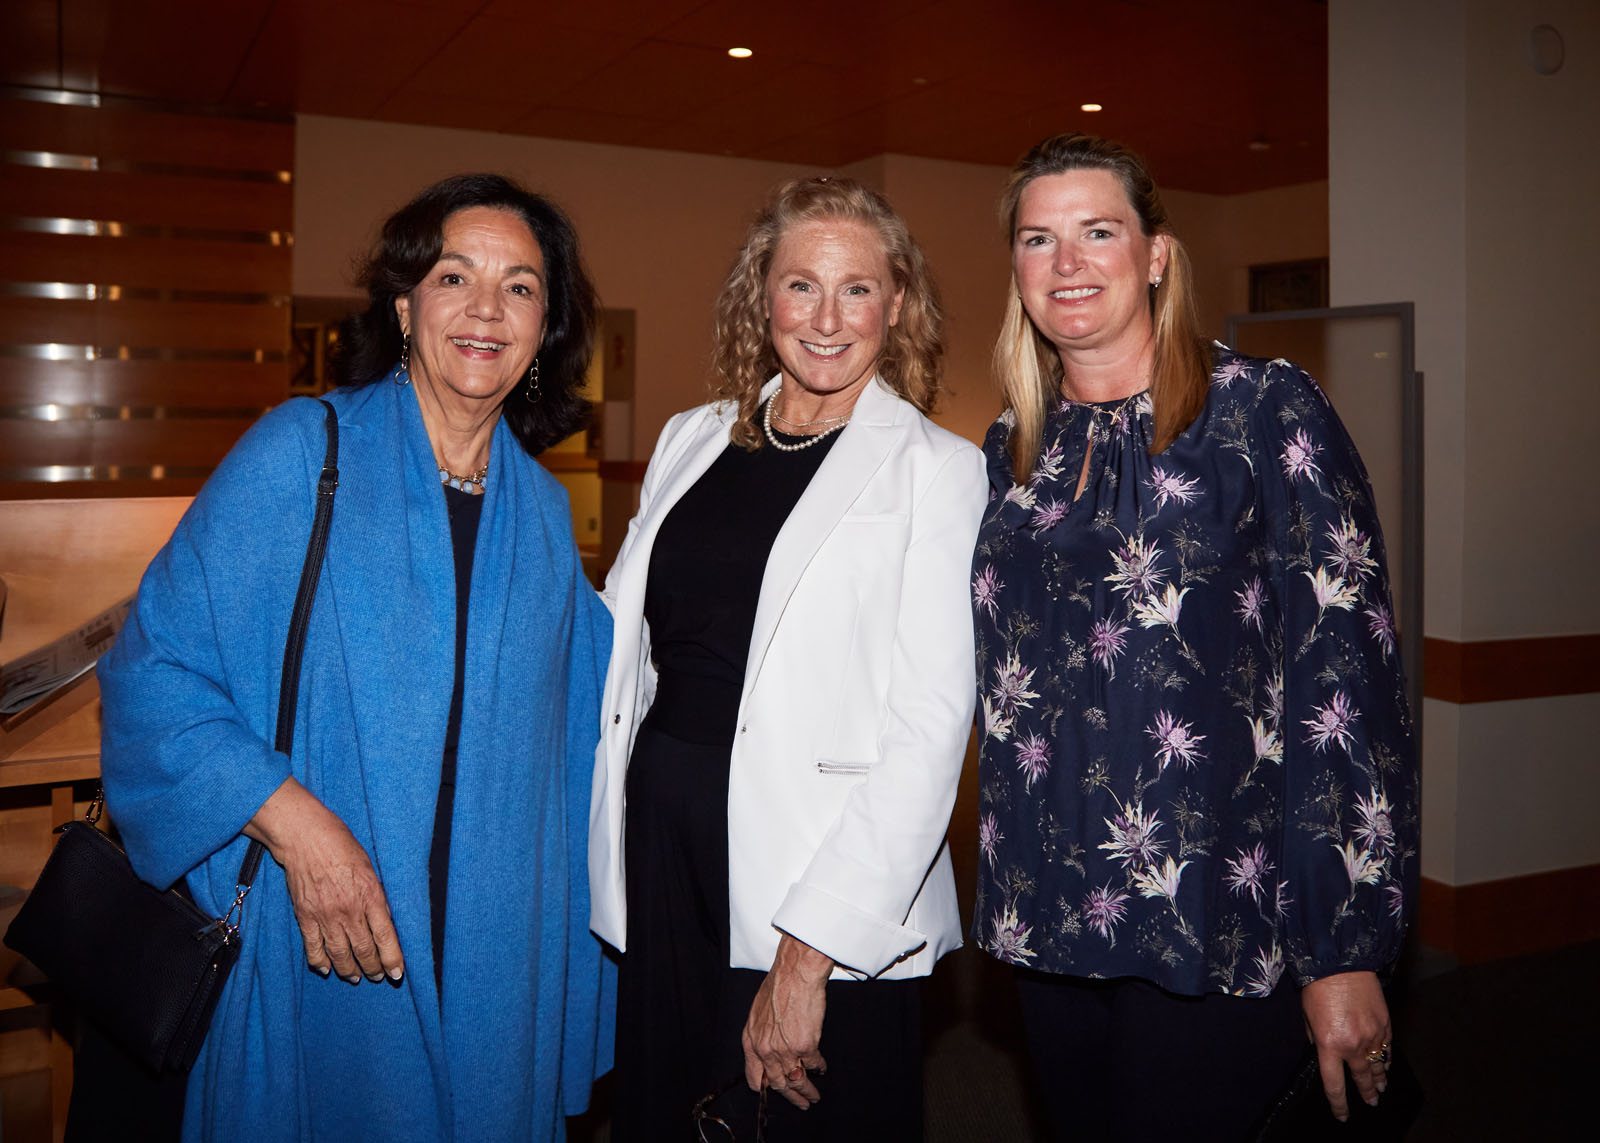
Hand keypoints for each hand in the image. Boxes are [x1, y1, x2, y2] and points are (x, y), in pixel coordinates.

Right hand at [245, 777, 403, 983]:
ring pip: (340, 955)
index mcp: (371, 896)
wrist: (306, 838)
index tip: (396, 974)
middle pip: (363, 950)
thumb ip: (377, 897)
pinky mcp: (305, 917)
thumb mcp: (371, 869)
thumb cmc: (342, 847)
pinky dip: (320, 961)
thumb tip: (384, 922)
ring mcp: (325, 916)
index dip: (392, 960)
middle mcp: (349, 910)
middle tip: (377, 976)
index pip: (386, 937)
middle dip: (372, 968)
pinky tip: (327, 968)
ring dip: (349, 970)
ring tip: (356, 977)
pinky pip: (313, 948)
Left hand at [742, 934, 831, 1108]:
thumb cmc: (778, 985)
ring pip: (796, 1081)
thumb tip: (770, 1048)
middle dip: (791, 1097)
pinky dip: (819, 1069)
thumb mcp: (758, 1012)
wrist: (795, 972)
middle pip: (777, 1084)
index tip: (775, 1091)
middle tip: (800, 1103)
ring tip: (813, 1096)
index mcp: (751, 1041)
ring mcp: (785, 1050)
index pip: (755, 1077)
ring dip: (806, 1091)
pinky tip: (821, 1069)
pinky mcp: (805, 1046)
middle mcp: (765, 1050)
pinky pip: (814, 1065)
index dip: (766, 1087)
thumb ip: (762, 1035)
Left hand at [1301, 970, 1391, 1120]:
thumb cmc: (1318, 987)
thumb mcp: (1307, 1016)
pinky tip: (1385, 1065)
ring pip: (1378, 1066)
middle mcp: (1353, 1045)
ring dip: (1379, 1079)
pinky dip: (1387, 1059)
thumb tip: (1323, 1049)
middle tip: (1370, 1102)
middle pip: (1362, 1079)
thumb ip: (1316, 1038)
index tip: (1342, 1114)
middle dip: (1366, 1093)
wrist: (1342, 963)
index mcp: (1329, 1045)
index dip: (1339, 1104)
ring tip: (1380, 1089)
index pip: (1334, 1085)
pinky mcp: (1385, 1024)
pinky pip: (1387, 1049)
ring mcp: (1372, 1036)